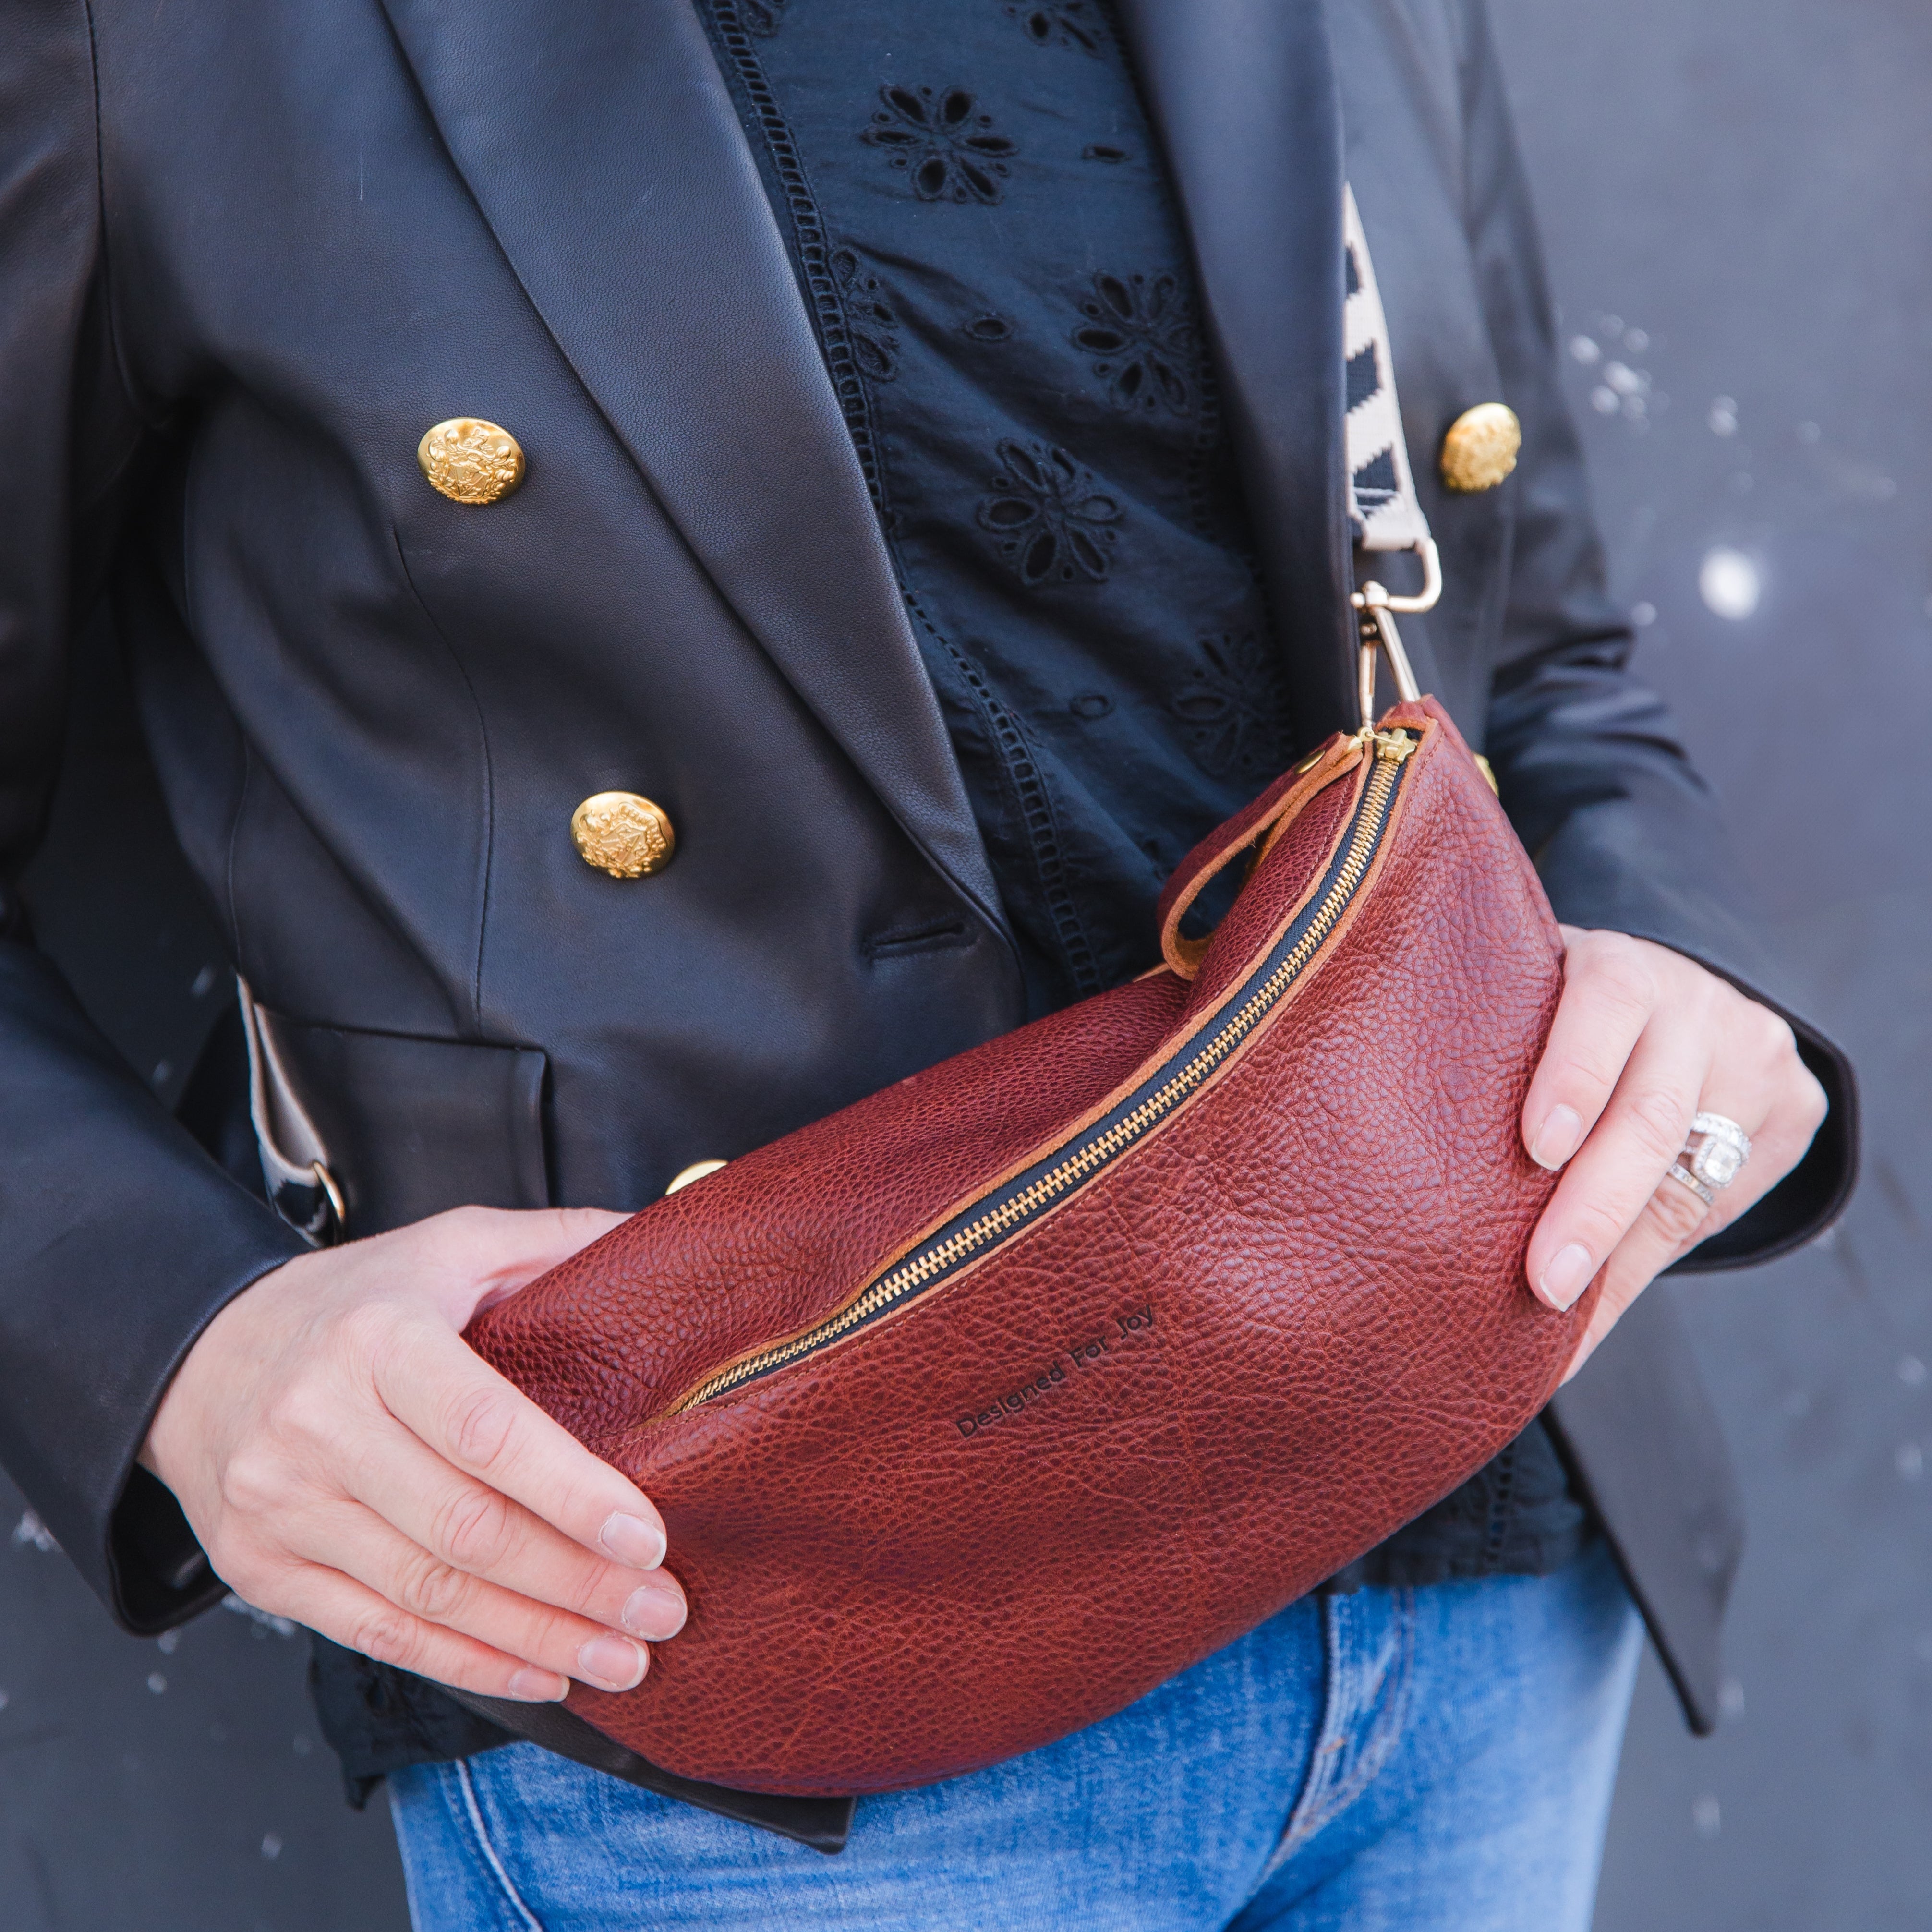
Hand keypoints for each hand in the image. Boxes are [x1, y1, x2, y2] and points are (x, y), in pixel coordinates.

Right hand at [142, 1206, 685, 1701]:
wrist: (197, 1355)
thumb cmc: (354, 1302)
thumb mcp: (449, 1244)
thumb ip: (554, 1241)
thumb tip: (659, 1236)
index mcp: (376, 1339)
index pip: (485, 1430)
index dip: (571, 1493)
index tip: (649, 1537)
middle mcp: (318, 1425)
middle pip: (465, 1529)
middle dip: (577, 1583)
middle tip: (660, 1610)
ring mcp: (282, 1506)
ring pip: (428, 1594)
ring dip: (538, 1636)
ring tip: (624, 1659)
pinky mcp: (259, 1569)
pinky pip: (378, 1633)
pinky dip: (467, 1663)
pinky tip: (542, 1672)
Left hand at [1522, 928, 1827, 1378]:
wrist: (1676, 1004)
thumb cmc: (1565, 1024)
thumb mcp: (1537, 1014)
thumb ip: (1507, 1065)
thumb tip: (1438, 1198)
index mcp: (1617, 966)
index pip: (1606, 1006)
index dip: (1573, 1076)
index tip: (1537, 1148)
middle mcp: (1694, 1002)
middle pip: (1651, 1113)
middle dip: (1593, 1208)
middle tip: (1544, 1282)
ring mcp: (1753, 1053)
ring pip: (1689, 1175)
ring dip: (1619, 1257)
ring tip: (1564, 1316)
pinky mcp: (1795, 1105)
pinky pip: (1722, 1201)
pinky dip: (1651, 1258)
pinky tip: (1602, 1302)